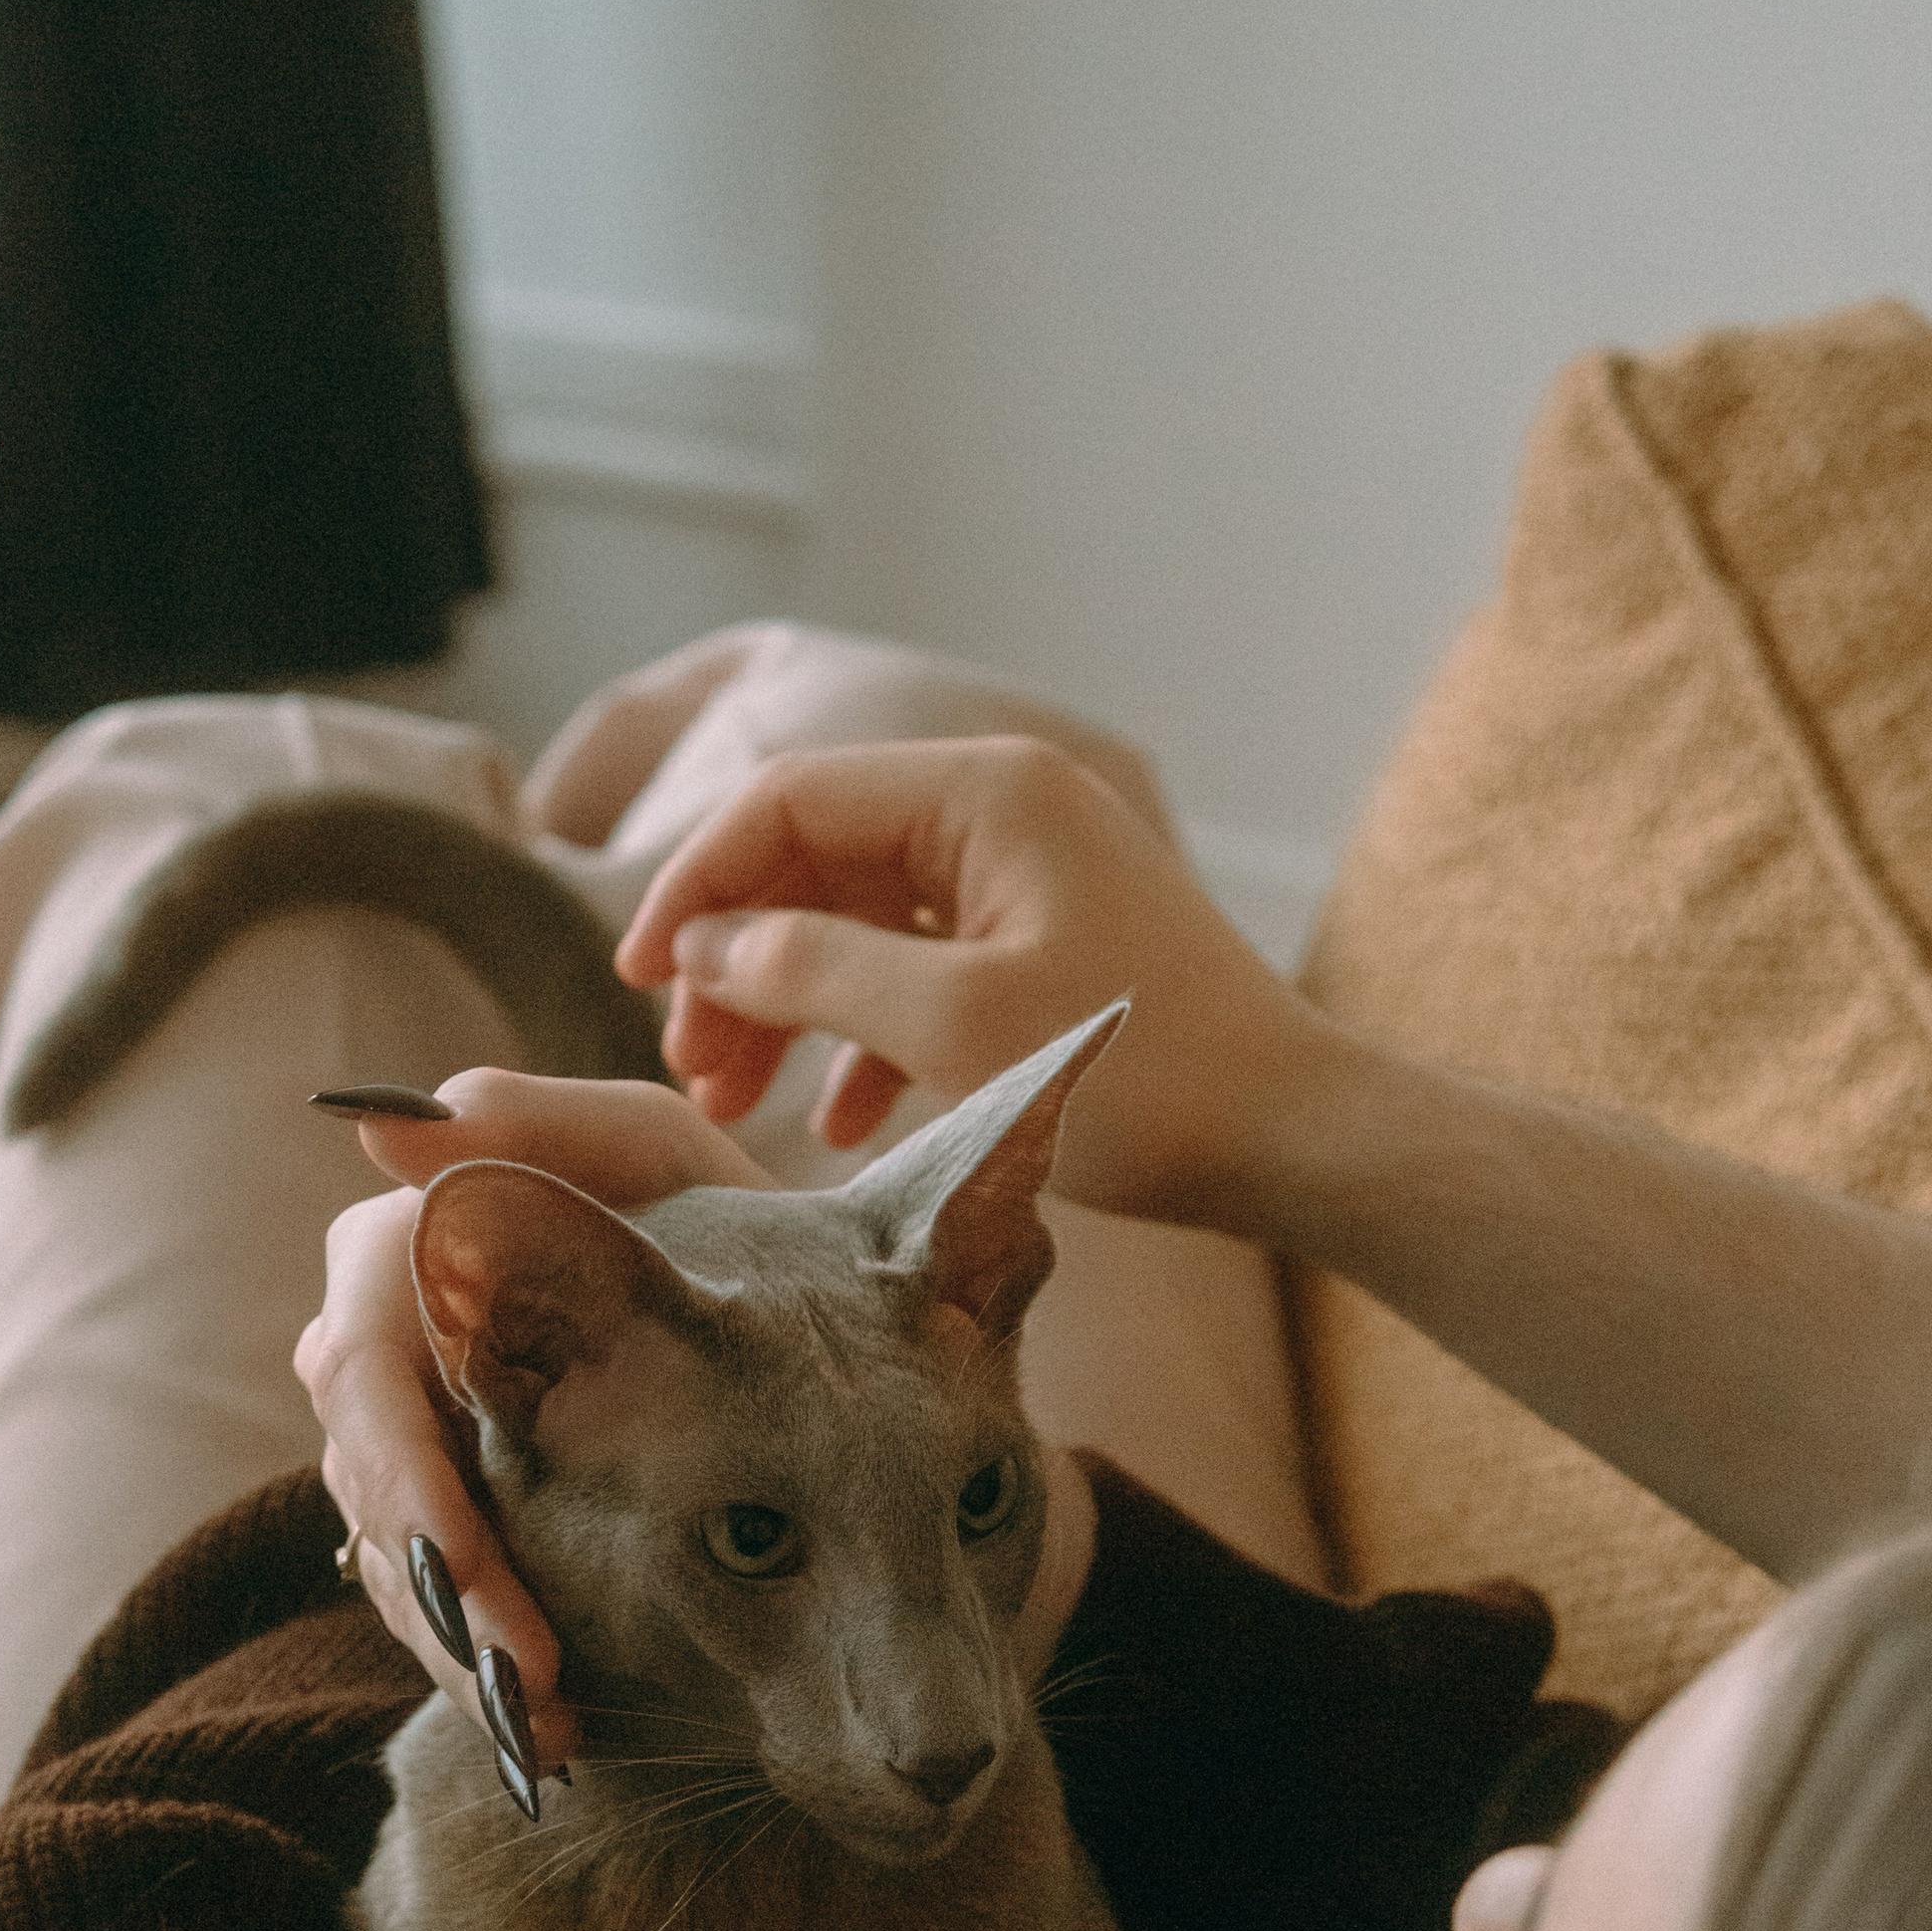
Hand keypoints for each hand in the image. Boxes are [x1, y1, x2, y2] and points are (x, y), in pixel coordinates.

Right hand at [295, 1071, 774, 1759]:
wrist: (792, 1320)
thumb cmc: (718, 1217)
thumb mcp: (655, 1156)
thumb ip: (544, 1123)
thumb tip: (384, 1126)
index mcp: (399, 1256)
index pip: (360, 1374)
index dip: (411, 1483)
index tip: (476, 1574)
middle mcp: (377, 1354)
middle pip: (369, 1495)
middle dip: (448, 1600)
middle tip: (529, 1682)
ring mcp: (405, 1449)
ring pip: (395, 1571)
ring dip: (469, 1658)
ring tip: (550, 1730)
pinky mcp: (449, 1528)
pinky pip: (440, 1613)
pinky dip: (496, 1674)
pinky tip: (563, 1734)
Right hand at [615, 737, 1327, 1222]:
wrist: (1292, 1137)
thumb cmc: (1143, 1080)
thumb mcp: (952, 1028)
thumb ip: (813, 971)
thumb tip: (705, 948)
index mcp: (985, 793)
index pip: (790, 801)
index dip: (697, 885)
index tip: (638, 980)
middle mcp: (1004, 811)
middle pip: (818, 861)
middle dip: (739, 959)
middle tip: (687, 1061)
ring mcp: (1027, 878)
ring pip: (861, 923)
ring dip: (789, 1006)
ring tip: (735, 1099)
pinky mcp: (1045, 946)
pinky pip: (920, 970)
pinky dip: (865, 1037)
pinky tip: (838, 1122)